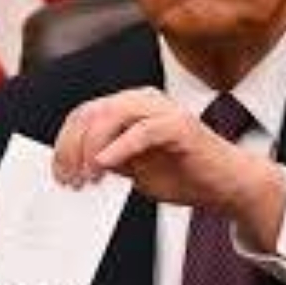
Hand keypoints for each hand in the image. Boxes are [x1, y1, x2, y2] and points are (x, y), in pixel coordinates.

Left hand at [52, 87, 285, 246]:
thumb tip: (75, 167)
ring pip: (112, 115)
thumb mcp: (134, 170)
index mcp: (129, 106)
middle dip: (73, 147)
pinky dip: (119, 147)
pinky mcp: (179, 125)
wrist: (226, 185)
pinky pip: (142, 131)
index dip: (65, 143)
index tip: (59, 174)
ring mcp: (162, 109)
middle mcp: (143, 100)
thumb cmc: (183, 174)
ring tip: (87, 175)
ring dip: (92, 147)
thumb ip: (108, 160)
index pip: (85, 114)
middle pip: (92, 112)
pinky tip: (105, 165)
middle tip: (69, 178)